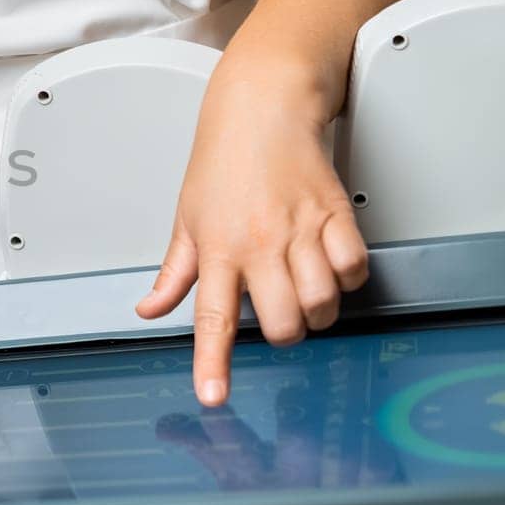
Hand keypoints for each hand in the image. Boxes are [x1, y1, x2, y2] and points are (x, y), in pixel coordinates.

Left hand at [135, 68, 367, 405]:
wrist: (262, 107)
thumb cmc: (222, 160)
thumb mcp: (186, 219)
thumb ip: (174, 273)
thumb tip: (150, 309)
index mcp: (217, 249)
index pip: (211, 318)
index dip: (213, 363)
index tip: (214, 396)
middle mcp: (259, 244)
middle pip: (282, 322)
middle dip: (285, 333)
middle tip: (278, 314)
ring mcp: (299, 230)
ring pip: (322, 301)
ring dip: (318, 310)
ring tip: (306, 290)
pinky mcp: (336, 214)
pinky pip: (353, 267)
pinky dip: (348, 276)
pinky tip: (332, 264)